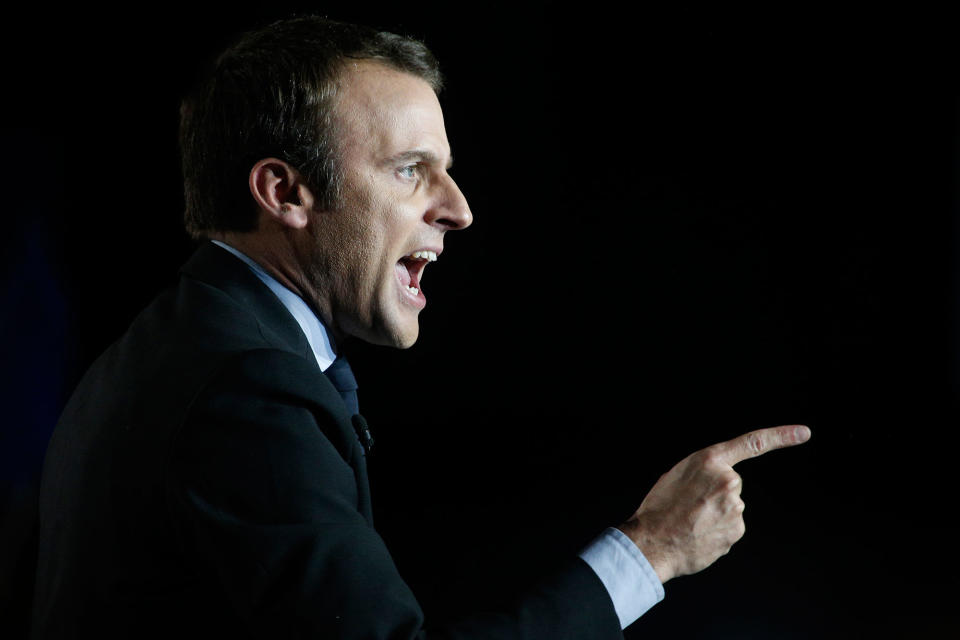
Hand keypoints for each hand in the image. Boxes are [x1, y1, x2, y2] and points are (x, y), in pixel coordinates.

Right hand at [617, 424, 810, 583]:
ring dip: (716, 514)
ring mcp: (735, 507)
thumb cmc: (659, 507)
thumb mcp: (676, 474)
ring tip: (691, 520)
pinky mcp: (737, 530)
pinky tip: (698, 533)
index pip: (753, 443)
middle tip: (691, 505)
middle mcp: (728, 481)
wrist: (652, 542)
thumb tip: (715, 484)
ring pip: (731, 508)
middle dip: (716, 494)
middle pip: (732, 485)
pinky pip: (730, 527)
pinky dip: (717, 531)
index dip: (781, 436)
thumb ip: (704, 472)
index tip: (803, 433)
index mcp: (710, 460)